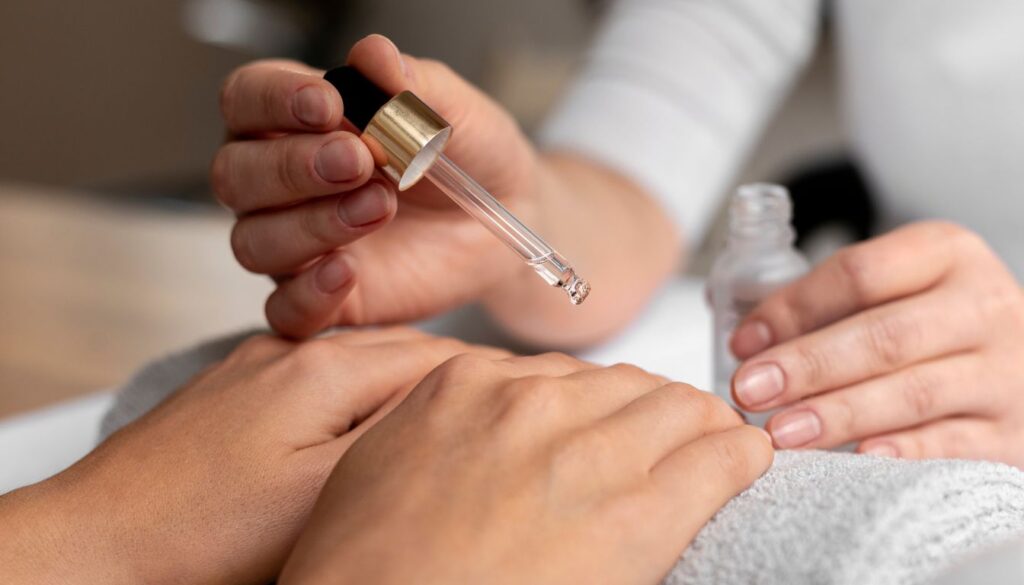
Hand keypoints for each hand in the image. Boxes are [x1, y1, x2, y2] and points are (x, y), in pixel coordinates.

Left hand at [0, 328, 506, 583]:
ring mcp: (258, 372)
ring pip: (362, 367)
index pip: (440, 354)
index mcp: (324, 367)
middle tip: (510, 402)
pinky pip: (321, 387)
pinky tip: (370, 428)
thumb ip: (400, 432)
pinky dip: (362, 400)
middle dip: (461, 373)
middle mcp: (291, 354)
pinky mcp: (234, 399)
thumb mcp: (324, 489)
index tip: (536, 391)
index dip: (497, 374)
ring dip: (411, 385)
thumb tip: (463, 398)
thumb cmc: (203, 534)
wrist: (94, 547)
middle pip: (402, 352)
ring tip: (453, 416)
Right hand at [213, 35, 677, 345]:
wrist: (510, 212)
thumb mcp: (455, 110)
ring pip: (254, 241)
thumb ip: (412, 84)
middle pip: (235, 175)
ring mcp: (296, 245)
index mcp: (295, 121)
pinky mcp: (323, 298)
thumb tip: (372, 55)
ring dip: (312, 223)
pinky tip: (347, 273)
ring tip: (380, 205)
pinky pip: (283, 312)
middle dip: (293, 165)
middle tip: (360, 158)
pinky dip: (306, 295)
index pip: (245, 100)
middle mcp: (280, 184)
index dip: (272, 99)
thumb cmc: (470, 153)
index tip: (328, 103)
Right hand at [280, 354, 771, 584]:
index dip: (602, 407)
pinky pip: (720, 458)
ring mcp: (586, 454)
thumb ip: (451, 424)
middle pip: (630, 384)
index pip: (569, 375)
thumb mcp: (385, 466)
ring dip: (700, 429)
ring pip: (683, 408)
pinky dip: (739, 457)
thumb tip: (496, 426)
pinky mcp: (636, 515)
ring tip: (713, 453)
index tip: (614, 428)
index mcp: (468, 386)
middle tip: (667, 444)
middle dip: (654, 413)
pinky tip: (746, 464)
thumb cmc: (367, 570)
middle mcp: (531, 404)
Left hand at [730, 221, 1023, 465]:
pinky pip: (954, 444)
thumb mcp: (900, 289)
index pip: (860, 273)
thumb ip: (828, 303)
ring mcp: (1005, 370)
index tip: (745, 342)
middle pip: (884, 335)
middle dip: (807, 364)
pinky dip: (903, 451)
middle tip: (749, 389)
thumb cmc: (942, 326)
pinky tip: (859, 457)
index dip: (793, 308)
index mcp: (945, 253)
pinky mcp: (1015, 431)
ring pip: (915, 392)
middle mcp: (982, 305)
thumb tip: (744, 335)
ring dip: (839, 413)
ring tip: (781, 431)